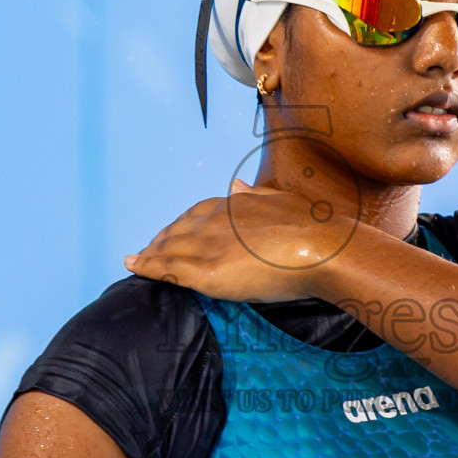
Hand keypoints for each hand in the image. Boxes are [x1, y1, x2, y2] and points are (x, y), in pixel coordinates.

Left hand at [122, 179, 356, 302]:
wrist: (323, 249)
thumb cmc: (313, 228)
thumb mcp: (281, 200)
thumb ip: (255, 196)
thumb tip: (235, 186)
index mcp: (235, 205)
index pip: (199, 213)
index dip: (183, 223)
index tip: (175, 231)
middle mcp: (216, 221)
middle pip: (178, 229)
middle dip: (162, 239)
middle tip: (149, 249)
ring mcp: (209, 245)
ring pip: (169, 247)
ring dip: (150, 252)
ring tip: (138, 259)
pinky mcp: (206, 271)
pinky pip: (168, 268)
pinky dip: (147, 266)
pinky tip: (134, 266)